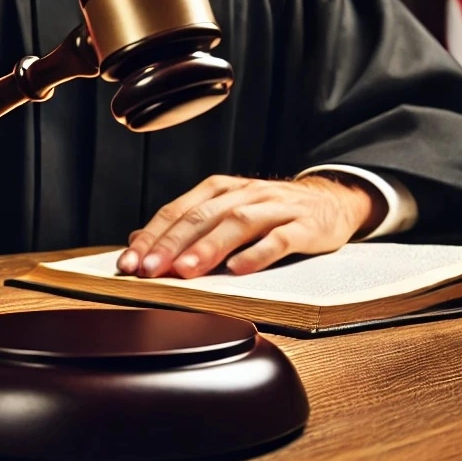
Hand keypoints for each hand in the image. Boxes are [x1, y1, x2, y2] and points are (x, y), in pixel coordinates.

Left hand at [116, 174, 381, 278]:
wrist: (331, 200)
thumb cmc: (270, 212)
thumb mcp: (226, 211)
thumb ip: (185, 225)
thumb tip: (136, 242)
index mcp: (220, 189)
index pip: (179, 210)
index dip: (153, 236)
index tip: (130, 262)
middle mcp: (244, 193)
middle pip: (203, 216)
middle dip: (173, 244)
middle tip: (150, 270)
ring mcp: (275, 207)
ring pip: (238, 223)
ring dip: (209, 247)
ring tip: (186, 271)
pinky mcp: (304, 226)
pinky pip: (280, 238)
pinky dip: (259, 253)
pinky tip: (239, 270)